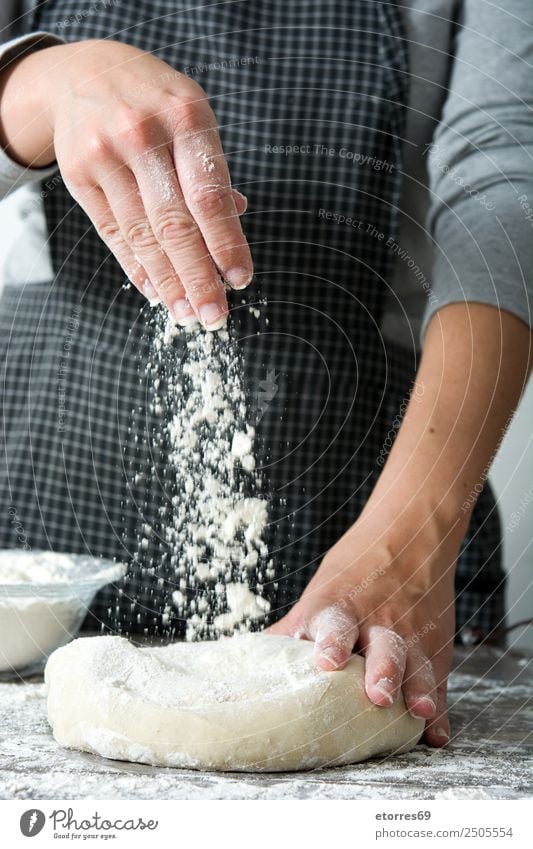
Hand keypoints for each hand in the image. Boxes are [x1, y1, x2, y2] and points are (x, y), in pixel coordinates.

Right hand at [0, 39, 251, 327]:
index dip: (226, 243)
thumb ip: (212, 170)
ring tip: (188, 313)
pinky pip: (113, 233)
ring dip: (168, 283)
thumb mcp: (193, 117)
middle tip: (215, 315)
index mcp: (187, 117)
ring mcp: (106, 154)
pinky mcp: (79, 174)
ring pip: (142, 235)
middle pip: (175, 223)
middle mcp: (143, 134)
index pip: (210, 195)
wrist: (86, 72)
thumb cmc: (155, 102)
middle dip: (198, 277)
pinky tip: (156, 291)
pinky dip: (137, 268)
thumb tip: (237, 219)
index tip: (240, 279)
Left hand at [269, 502, 457, 747]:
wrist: (409, 536)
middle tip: (378, 695)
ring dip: (417, 688)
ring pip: (416, 662)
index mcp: (341, 608)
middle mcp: (378, 620)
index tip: (327, 661)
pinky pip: (438, 679)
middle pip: (382, 647)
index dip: (331, 643)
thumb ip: (293, 630)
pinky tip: (437, 730)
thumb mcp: (322, 593)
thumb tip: (246, 664)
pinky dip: (441, 707)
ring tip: (418, 711)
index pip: (335, 624)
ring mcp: (411, 634)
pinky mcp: (434, 648)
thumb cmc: (354, 573)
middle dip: (382, 672)